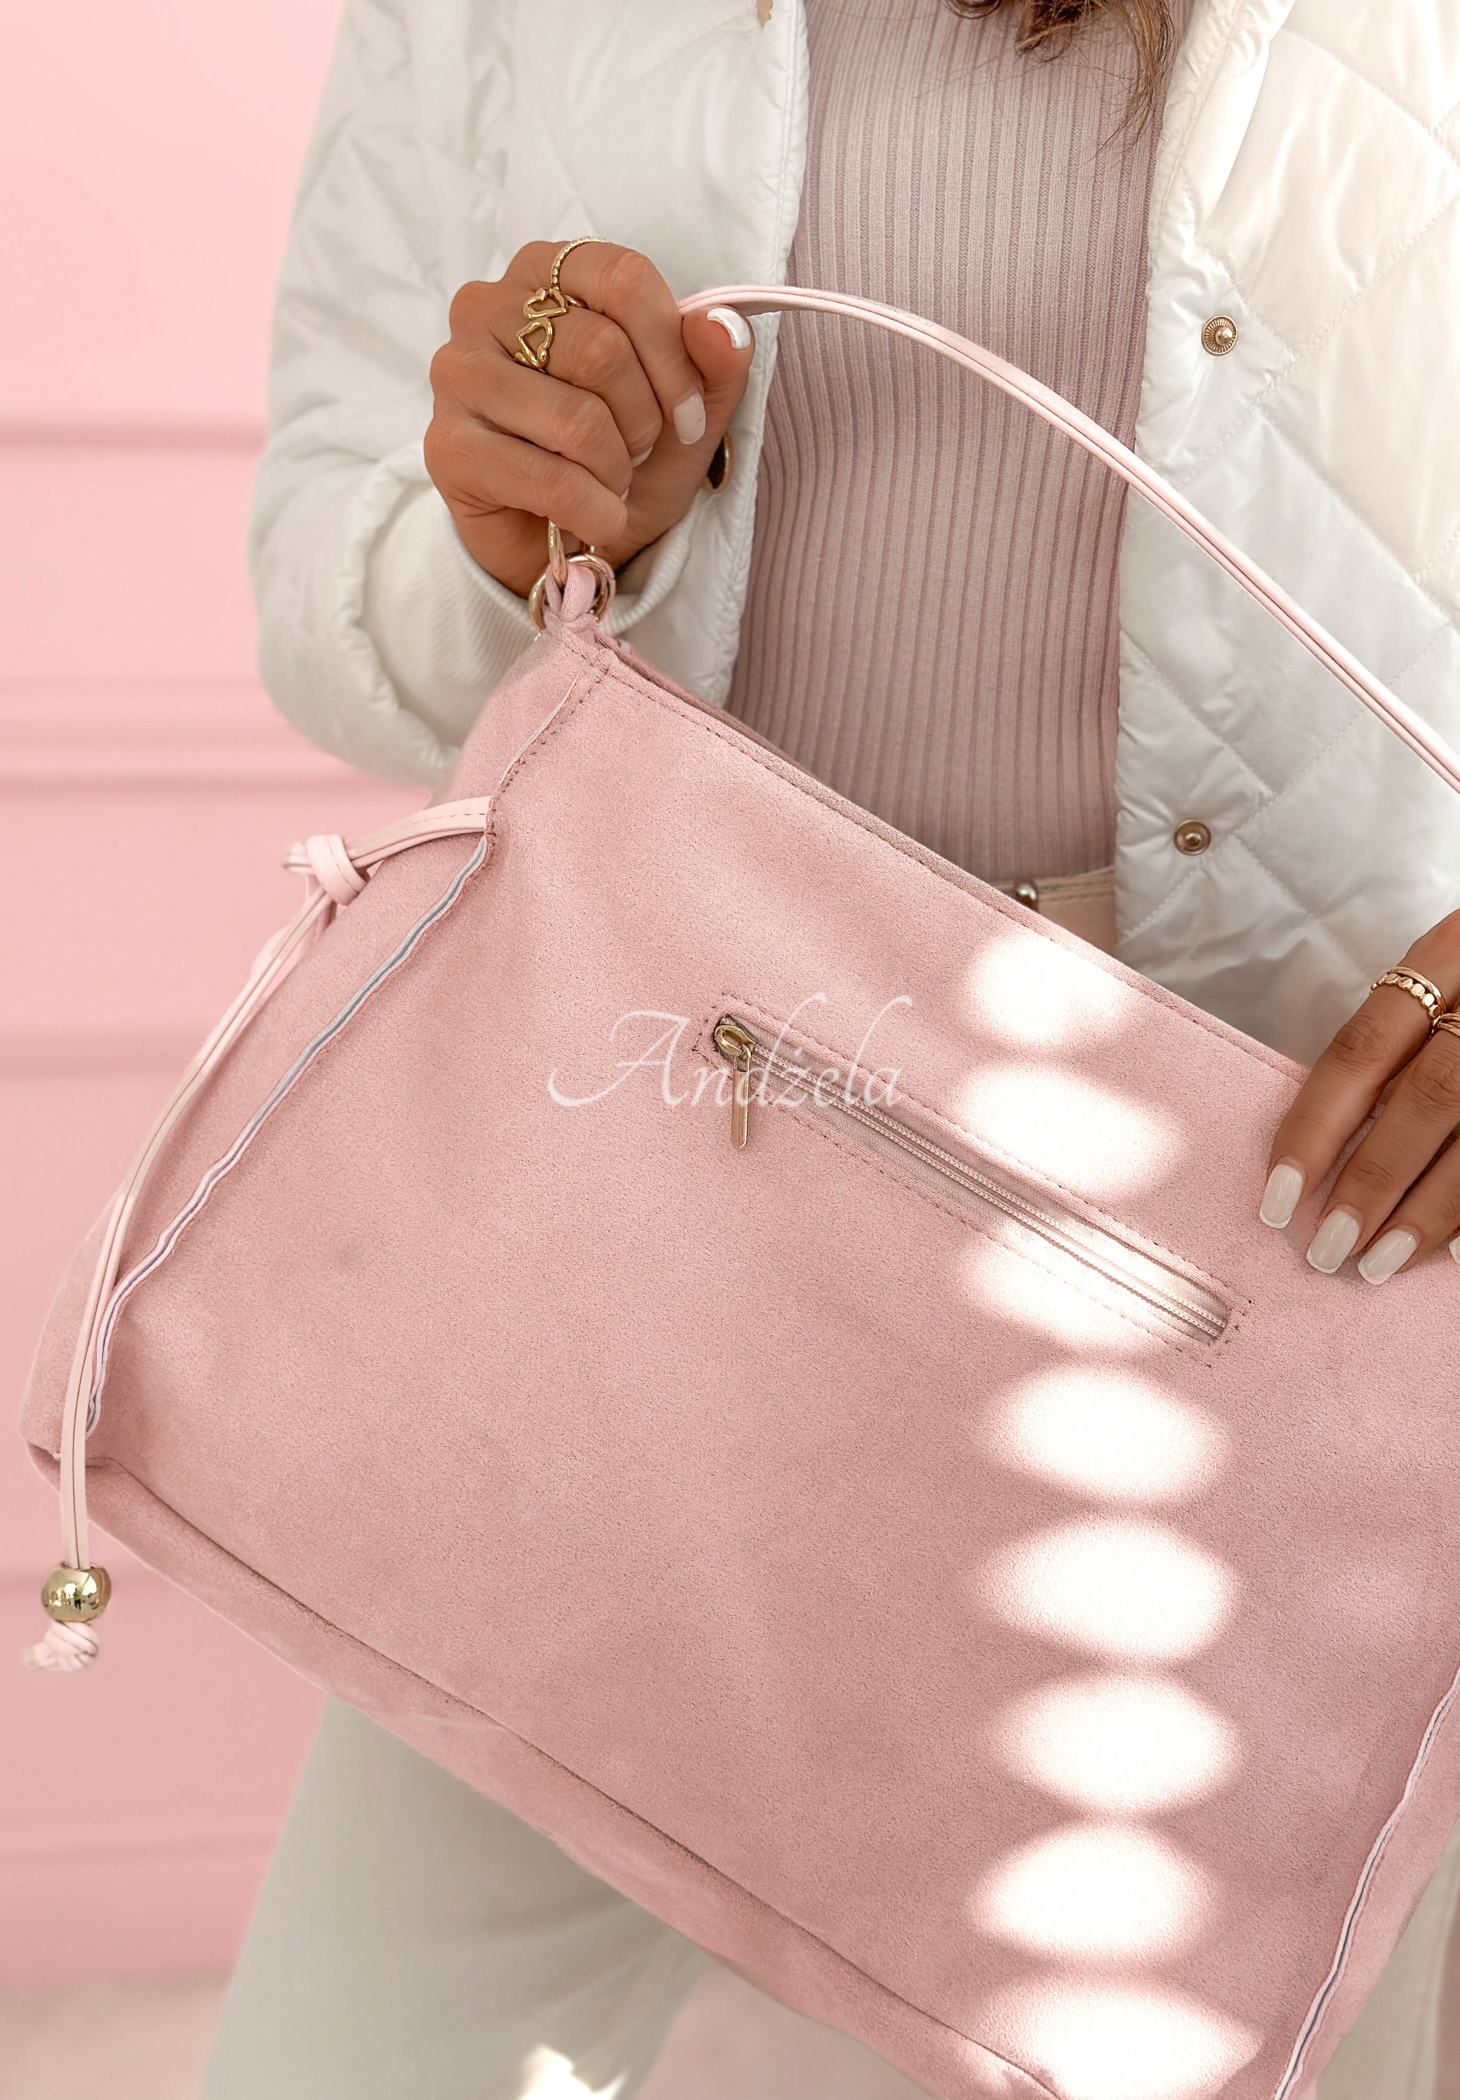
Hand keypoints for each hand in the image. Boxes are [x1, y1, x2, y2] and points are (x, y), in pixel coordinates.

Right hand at [425, 241, 754, 597]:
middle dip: (643, 421)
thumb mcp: (685, 409)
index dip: (672, 355)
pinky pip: (551, 479)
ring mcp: (458, 375)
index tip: (687, 414)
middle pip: (600, 350)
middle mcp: (487, 307)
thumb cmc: (618, 458)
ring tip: (610, 483)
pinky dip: (595, 511)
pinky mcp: (448, 448)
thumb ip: (714, 360)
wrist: (564, 541)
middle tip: (637, 453)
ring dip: (617, 470)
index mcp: (545, 272)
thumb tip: (722, 328)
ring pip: (577, 418)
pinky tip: (596, 519)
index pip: (622, 278)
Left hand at [1260, 914, 1459, 1280]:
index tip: (1276, 1197)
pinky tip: (1452, 1252)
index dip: (1313, 1128)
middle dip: (1370, 1181)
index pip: (1361, 1051)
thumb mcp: (1439, 983)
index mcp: (1447, 956)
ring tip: (1377, 1263)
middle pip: (1424, 1098)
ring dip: (1425, 1210)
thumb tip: (1317, 1149)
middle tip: (1326, 1247)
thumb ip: (1392, 1048)